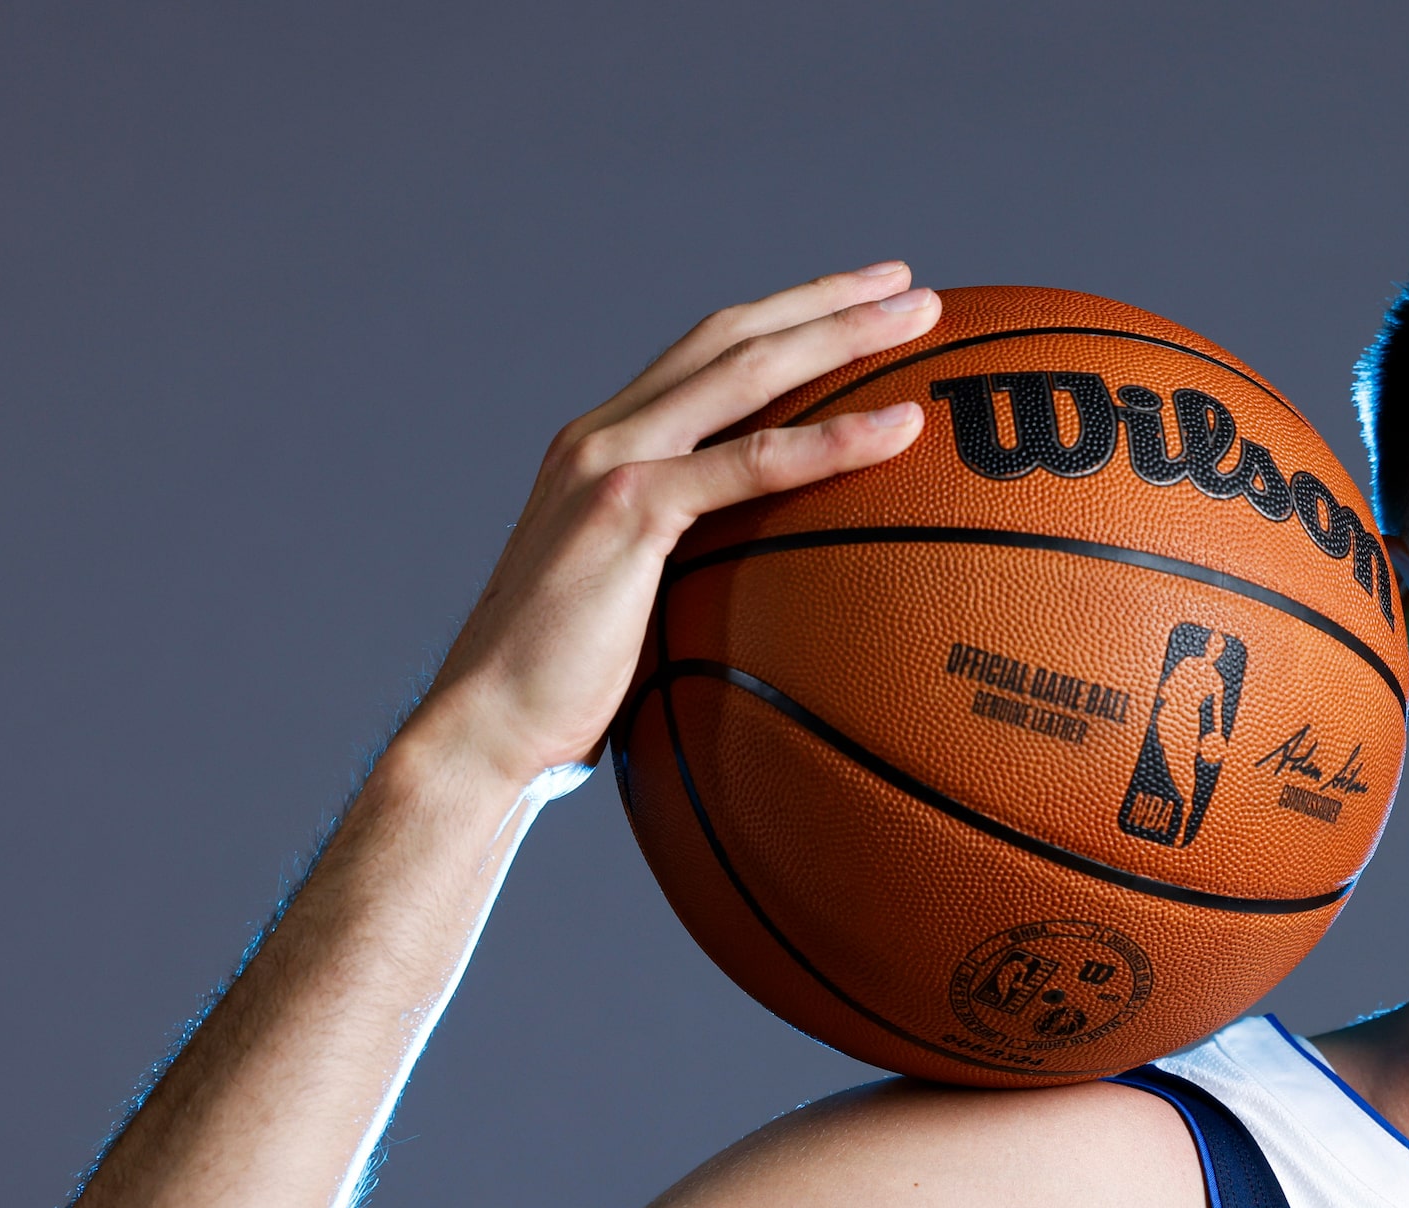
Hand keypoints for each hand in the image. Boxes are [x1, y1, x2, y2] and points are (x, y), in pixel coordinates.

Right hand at [409, 264, 939, 785]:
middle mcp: (604, 434)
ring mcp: (612, 462)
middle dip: (826, 301)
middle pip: (732, 337)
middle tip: (911, 286)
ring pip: (746, 372)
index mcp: (605, 445)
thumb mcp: (633, 608)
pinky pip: (750, 462)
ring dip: (841, 337)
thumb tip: (763, 596)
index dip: (783, 319)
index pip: (705, 355)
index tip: (858, 301)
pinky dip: (831, 440)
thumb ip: (685, 572)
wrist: (486, 721)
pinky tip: (898, 428)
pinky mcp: (628, 509)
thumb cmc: (564, 689)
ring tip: (922, 319)